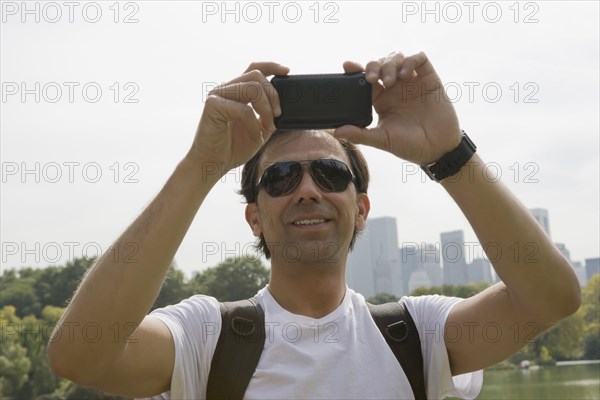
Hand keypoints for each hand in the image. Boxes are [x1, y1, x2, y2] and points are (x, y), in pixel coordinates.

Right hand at [188, 62, 288, 172]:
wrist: (213, 164)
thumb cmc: (233, 148)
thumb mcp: (260, 129)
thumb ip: (269, 114)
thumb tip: (282, 105)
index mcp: (236, 92)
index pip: (253, 69)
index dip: (271, 66)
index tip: (287, 71)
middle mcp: (226, 90)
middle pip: (256, 76)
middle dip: (273, 95)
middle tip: (278, 115)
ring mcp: (217, 95)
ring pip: (252, 88)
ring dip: (266, 109)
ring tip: (266, 127)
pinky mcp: (213, 106)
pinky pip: (244, 109)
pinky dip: (254, 125)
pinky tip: (255, 137)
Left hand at [333, 51, 461, 164]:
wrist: (438, 149)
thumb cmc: (409, 146)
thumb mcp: (382, 140)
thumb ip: (360, 135)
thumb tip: (336, 132)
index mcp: (380, 100)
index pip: (365, 79)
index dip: (355, 70)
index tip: (347, 65)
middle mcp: (394, 88)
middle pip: (380, 64)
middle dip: (374, 66)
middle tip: (373, 78)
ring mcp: (412, 81)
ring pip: (396, 58)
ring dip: (390, 63)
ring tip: (391, 80)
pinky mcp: (428, 78)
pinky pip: (419, 58)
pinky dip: (410, 61)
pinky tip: (406, 74)